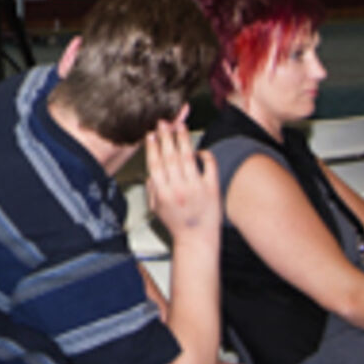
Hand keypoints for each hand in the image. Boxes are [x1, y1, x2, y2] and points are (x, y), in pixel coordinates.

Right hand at [144, 117, 218, 243]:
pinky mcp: (212, 188)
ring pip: (188, 157)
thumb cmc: (177, 225)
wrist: (197, 240)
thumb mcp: (156, 209)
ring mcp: (196, 188)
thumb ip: (152, 189)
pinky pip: (209, 165)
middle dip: (166, 137)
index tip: (151, 134)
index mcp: (163, 194)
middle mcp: (179, 189)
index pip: (155, 164)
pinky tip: (200, 150)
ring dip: (183, 140)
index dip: (152, 148)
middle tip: (164, 123)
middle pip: (170, 157)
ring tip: (180, 126)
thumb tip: (151, 172)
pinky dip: (205, 155)